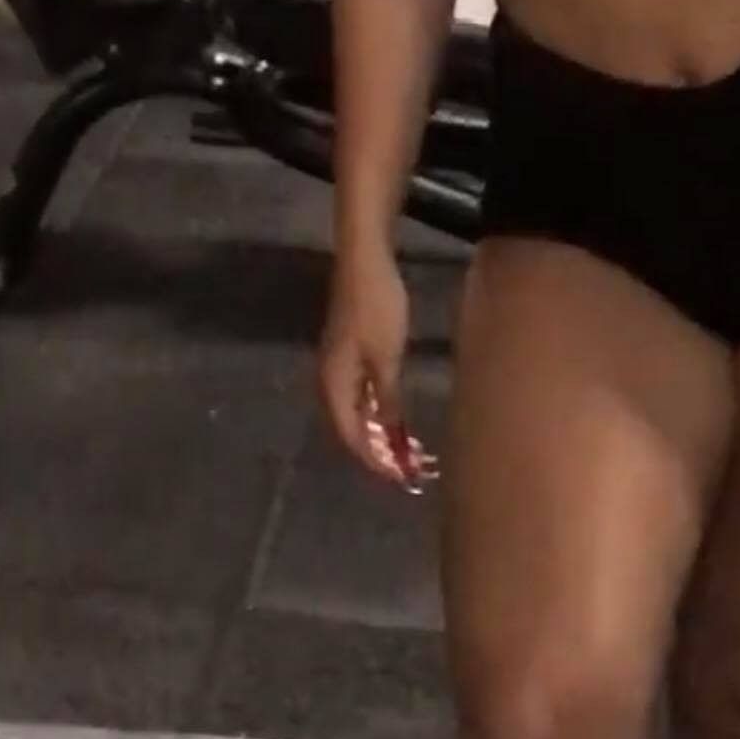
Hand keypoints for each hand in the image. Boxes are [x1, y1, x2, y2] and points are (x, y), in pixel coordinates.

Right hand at [319, 250, 436, 492]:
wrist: (365, 260)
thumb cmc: (376, 308)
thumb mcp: (386, 358)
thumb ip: (387, 399)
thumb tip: (390, 437)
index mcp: (333, 384)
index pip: (350, 435)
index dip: (375, 459)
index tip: (401, 478)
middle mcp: (330, 379)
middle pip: (350, 426)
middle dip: (378, 449)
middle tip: (410, 467)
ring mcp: (339, 364)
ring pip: (356, 410)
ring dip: (380, 430)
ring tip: (407, 448)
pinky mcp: (350, 351)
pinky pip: (362, 393)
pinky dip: (380, 409)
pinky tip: (397, 414)